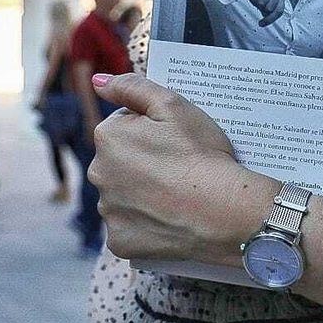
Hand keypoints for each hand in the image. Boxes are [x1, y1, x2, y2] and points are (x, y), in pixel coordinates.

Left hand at [88, 73, 273, 262]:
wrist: (224, 211)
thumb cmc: (201, 154)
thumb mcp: (173, 105)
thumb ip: (132, 87)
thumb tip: (98, 81)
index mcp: (108, 137)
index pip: (124, 125)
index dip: (152, 129)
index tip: (175, 140)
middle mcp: (98, 174)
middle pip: (119, 160)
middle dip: (142, 160)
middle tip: (178, 166)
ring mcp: (108, 212)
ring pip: (123, 194)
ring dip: (141, 192)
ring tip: (177, 194)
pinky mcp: (120, 241)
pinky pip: (128, 227)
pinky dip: (144, 224)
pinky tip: (167, 218)